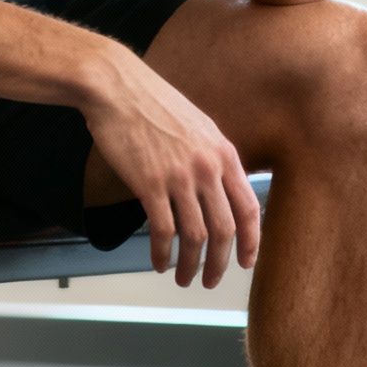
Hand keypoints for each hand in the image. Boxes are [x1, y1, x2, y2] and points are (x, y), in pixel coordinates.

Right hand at [81, 44, 260, 287]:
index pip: (249, 209)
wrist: (115, 86)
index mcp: (223, 153)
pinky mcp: (149, 183)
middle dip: (220, 263)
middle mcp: (207, 167)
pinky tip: (158, 262)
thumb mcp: (197, 125)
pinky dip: (162, 253)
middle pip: (224, 230)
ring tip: (184, 277)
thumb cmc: (150, 101)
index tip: (245, 261)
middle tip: (210, 280)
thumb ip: (212, 157)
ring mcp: (179, 176)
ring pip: (195, 236)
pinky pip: (162, 230)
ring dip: (191, 264)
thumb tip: (218, 189)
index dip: (250, 242)